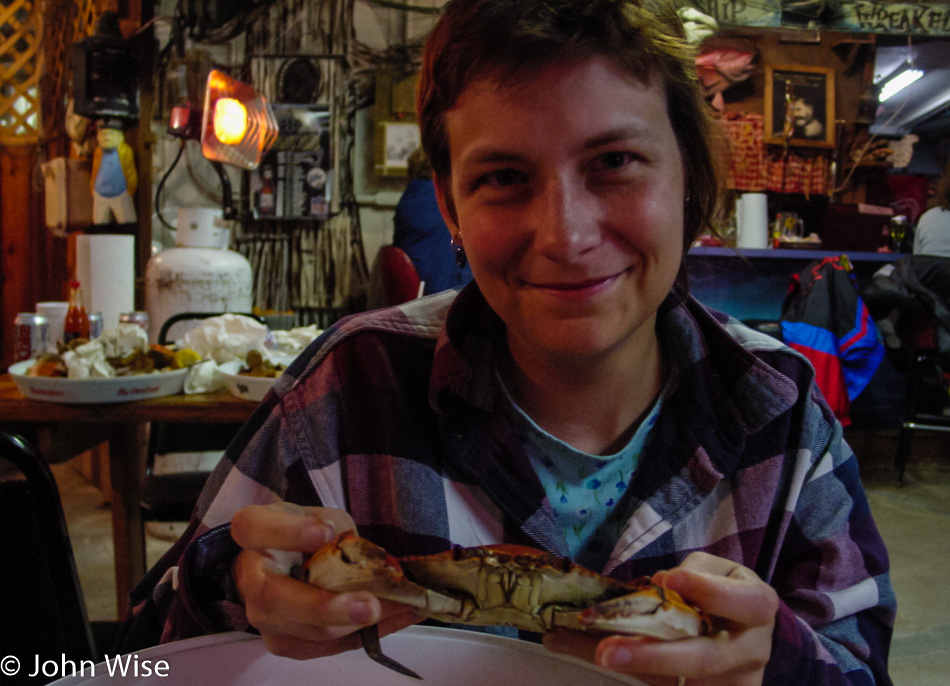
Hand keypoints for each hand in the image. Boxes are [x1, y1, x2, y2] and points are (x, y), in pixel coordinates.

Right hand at [231, 502, 421, 659]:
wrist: (279, 566)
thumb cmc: (303, 535)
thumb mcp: (320, 517)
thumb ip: (340, 534)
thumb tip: (378, 565)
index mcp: (253, 533)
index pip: (255, 529)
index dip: (289, 533)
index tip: (324, 533)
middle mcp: (250, 580)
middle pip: (276, 599)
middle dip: (326, 607)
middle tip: (369, 606)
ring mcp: (265, 619)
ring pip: (311, 632)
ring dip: (363, 624)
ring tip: (406, 607)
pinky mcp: (288, 644)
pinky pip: (331, 646)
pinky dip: (371, 633)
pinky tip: (402, 617)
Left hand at [543, 552, 777, 685]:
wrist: (745, 629)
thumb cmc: (724, 589)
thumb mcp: (716, 569)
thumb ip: (692, 572)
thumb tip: (662, 585)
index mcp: (757, 607)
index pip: (741, 601)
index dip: (708, 592)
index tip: (668, 579)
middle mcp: (752, 650)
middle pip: (705, 659)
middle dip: (654, 655)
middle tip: (608, 650)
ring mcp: (736, 681)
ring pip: (684, 682)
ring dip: (639, 667)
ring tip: (603, 654)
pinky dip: (641, 673)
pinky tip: (608, 656)